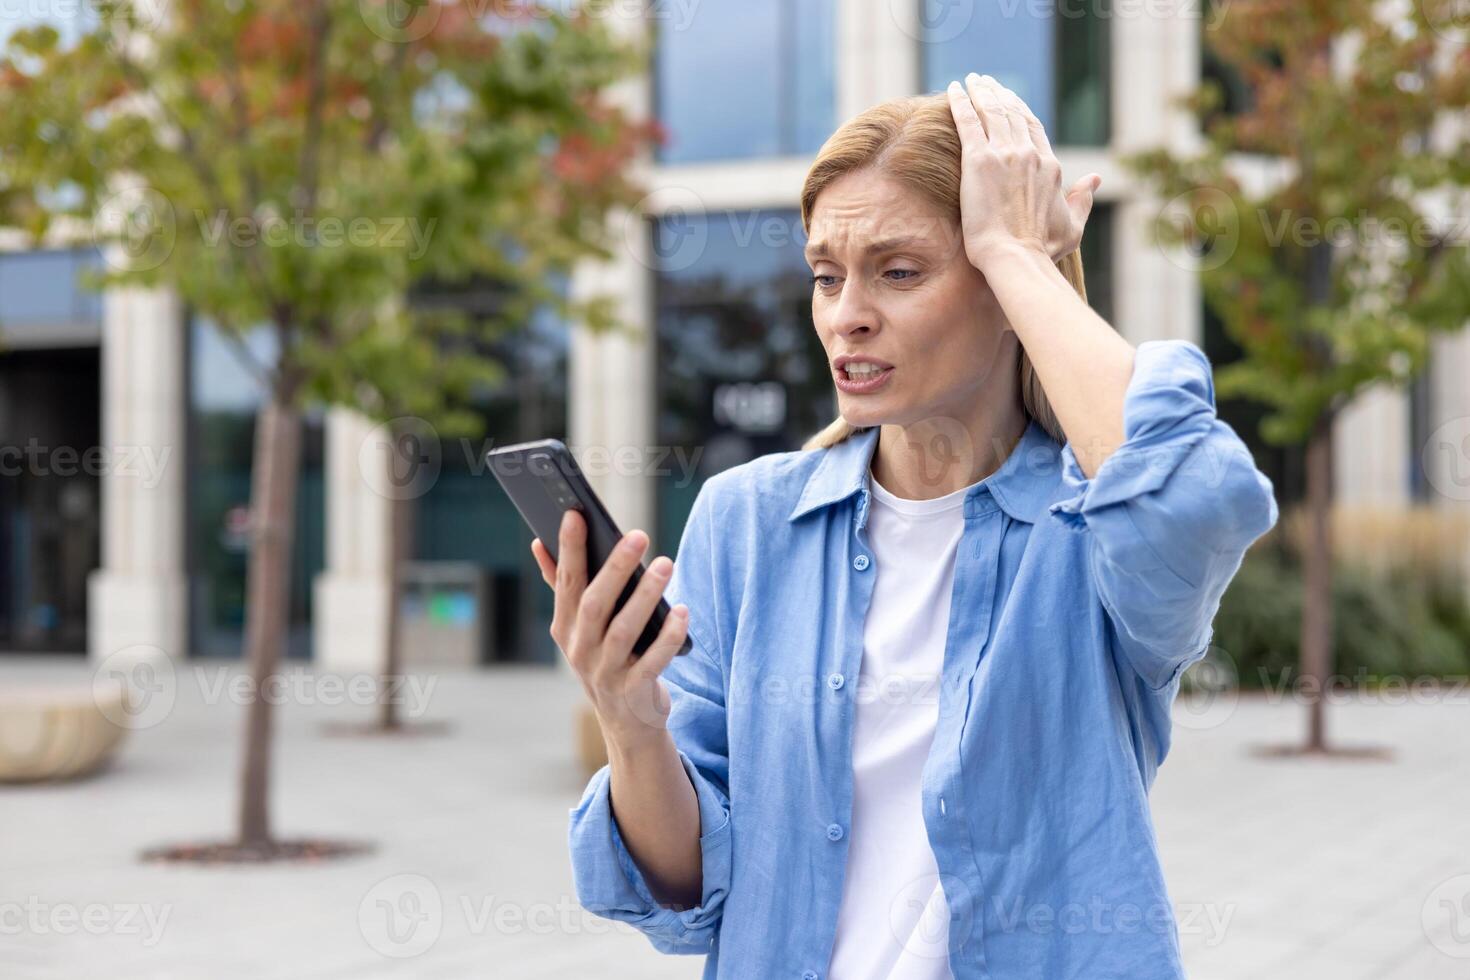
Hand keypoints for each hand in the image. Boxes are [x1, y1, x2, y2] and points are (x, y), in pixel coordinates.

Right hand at [531, 509, 690, 750]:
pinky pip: (653, 661)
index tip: (575, 514)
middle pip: (595, 604)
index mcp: (564, 628)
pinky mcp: (634, 691)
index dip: (569, 548)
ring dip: (645, 596)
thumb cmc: (606, 659)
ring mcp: (606, 673)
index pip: (566, 582)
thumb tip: (538, 543)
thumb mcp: (579, 628)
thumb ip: (563, 586)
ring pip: (624, 630)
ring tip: (666, 565)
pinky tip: (682, 611)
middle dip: (615, 568)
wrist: (627, 722)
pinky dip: (668, 636)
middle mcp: (580, 650)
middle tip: (638, 535)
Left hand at [946, 73, 1100, 272]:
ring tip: (971, 80)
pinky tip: (952, 89)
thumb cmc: (1042, 250)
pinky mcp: (979, 162)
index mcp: (1050, 166)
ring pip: (991, 112)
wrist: (1017, 257)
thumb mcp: (1072, 225)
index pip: (1034, 128)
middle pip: (1012, 114)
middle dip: (999, 94)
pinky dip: (960, 103)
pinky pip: (967, 122)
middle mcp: (1029, 154)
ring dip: (980, 92)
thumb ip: (1083, 200)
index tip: (1009, 99)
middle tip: (986, 82)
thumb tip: (1096, 180)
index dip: (1020, 110)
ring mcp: (1004, 155)